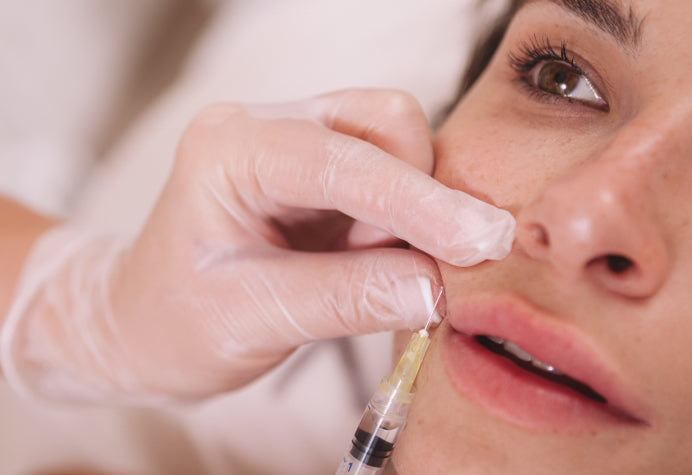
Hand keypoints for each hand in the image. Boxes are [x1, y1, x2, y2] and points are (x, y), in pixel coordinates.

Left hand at [1, 89, 513, 402]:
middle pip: (384, 125)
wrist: (147, 325)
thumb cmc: (177, 323)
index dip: (418, 203)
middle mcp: (270, 129)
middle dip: (424, 197)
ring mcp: (302, 145)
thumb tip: (437, 287)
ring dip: (418, 212)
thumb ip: (345, 300)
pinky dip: (410, 221)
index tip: (481, 243)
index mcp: (230, 149)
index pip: (341, 161)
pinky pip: (395, 177)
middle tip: (437, 272)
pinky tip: (385, 263)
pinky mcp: (327, 173)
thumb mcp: (251, 321)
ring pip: (399, 146)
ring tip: (386, 275)